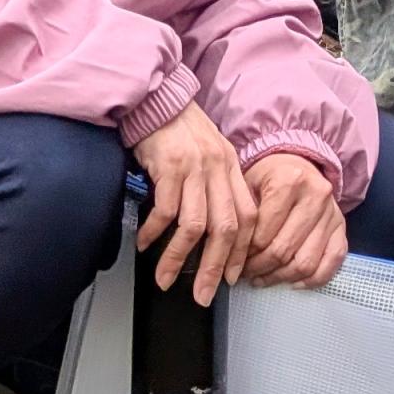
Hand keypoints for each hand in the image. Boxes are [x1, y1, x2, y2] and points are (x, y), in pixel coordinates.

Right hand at [134, 104, 256, 305]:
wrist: (157, 98)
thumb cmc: (179, 128)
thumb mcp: (209, 154)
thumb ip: (216, 184)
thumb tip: (215, 227)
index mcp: (232, 168)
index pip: (248, 217)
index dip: (241, 251)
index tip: (231, 277)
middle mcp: (218, 169)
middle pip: (225, 229)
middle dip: (213, 267)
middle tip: (202, 295)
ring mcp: (195, 168)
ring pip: (194, 226)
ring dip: (178, 258)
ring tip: (165, 279)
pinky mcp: (170, 166)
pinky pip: (166, 210)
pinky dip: (155, 232)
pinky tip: (146, 244)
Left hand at [238, 151, 347, 288]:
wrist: (297, 165)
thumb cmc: (267, 178)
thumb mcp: (247, 184)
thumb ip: (241, 217)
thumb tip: (230, 258)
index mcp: (289, 180)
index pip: (263, 234)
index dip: (245, 255)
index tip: (235, 262)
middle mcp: (317, 194)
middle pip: (284, 250)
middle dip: (261, 268)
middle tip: (246, 273)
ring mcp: (333, 211)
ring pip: (306, 262)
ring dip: (281, 277)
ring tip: (264, 278)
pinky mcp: (342, 225)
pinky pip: (333, 261)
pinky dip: (313, 279)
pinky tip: (293, 282)